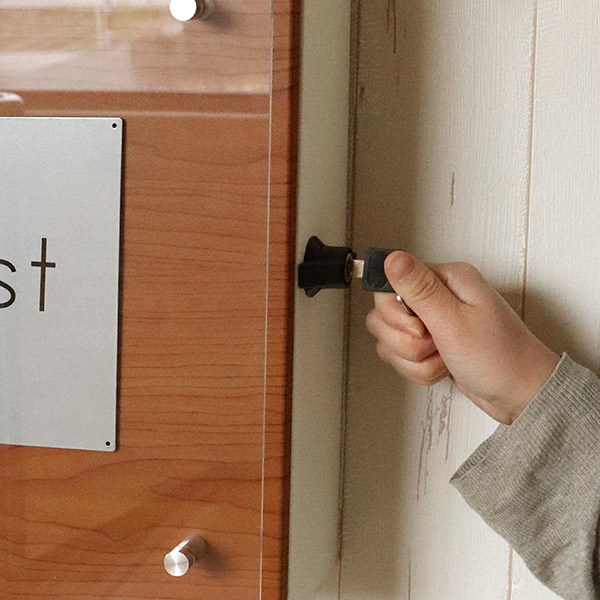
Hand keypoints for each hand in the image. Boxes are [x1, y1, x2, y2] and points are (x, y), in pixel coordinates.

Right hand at [366, 251, 559, 424]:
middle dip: (405, 340)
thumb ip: (418, 288)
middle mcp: (437, 295)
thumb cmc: (500, 358)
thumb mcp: (455, 322)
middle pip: (384, 314)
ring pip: (391, 338)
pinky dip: (418, 369)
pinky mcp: (430, 343)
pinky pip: (402, 355)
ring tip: (441, 357)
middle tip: (434, 343)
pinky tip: (441, 367)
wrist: (520, 395)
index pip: (389, 285)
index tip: (419, 327)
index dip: (395, 312)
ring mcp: (433, 320)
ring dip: (413, 358)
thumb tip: (391, 257)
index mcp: (446, 278)